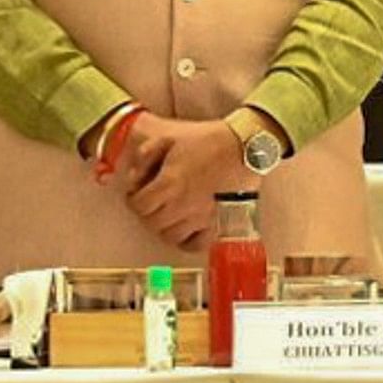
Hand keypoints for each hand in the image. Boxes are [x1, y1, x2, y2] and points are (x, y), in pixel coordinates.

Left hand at [122, 117, 255, 249]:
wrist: (247, 147)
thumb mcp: (170, 138)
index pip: (138, 206)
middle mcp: (183, 204)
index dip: (134, 199)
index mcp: (169, 182)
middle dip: (149, 212)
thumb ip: (145, 154)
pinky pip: (195, 244)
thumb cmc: (210, 140)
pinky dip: (187, 240)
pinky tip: (188, 228)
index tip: (139, 194)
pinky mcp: (218, 224)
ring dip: (166, 226)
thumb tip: (134, 176)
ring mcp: (201, 218)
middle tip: (156, 203)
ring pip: (170, 236)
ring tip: (172, 213)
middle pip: (152, 223)